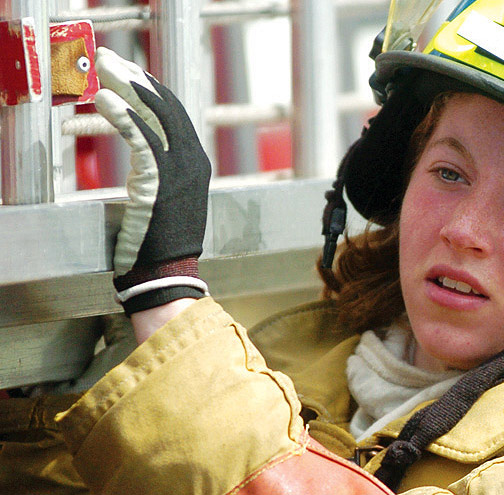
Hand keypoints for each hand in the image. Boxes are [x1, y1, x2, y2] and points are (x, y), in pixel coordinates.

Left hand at [94, 47, 211, 314]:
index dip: (152, 90)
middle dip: (137, 79)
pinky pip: (140, 138)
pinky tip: (105, 99)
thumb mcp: (167, 201)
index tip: (130, 73)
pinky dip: (122, 115)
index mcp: (196, 165)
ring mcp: (179, 170)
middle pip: (166, 108)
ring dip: (127, 87)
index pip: (176, 116)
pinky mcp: (159, 179)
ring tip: (104, 69)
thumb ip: (160, 175)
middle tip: (110, 60)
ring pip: (154, 116)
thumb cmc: (159, 244)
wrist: (166, 272)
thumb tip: (144, 160)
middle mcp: (193, 161)